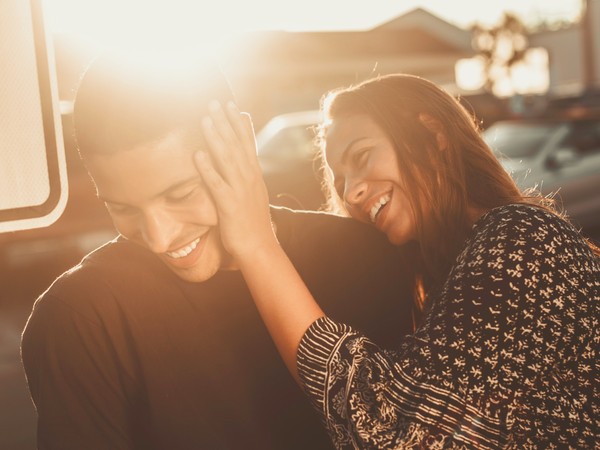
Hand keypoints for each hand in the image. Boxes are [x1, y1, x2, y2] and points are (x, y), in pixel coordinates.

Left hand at [195, 101, 277, 261]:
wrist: (260, 248)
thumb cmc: (252, 222)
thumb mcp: (253, 193)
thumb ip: (247, 174)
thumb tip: (243, 159)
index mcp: (254, 175)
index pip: (247, 143)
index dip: (238, 123)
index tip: (231, 104)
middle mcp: (249, 178)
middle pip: (236, 144)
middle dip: (225, 122)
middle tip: (214, 101)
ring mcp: (240, 190)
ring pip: (227, 159)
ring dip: (216, 137)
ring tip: (205, 119)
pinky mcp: (230, 205)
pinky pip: (217, 183)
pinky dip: (208, 168)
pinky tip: (198, 154)